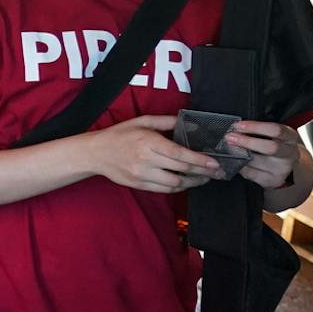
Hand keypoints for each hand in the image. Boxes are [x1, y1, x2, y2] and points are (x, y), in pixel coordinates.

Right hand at [83, 114, 221, 193]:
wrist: (95, 153)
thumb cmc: (119, 135)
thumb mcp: (142, 121)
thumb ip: (166, 121)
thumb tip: (187, 122)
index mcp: (148, 142)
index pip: (179, 154)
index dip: (199, 160)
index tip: (214, 162)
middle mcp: (145, 160)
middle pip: (181, 170)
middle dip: (202, 172)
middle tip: (217, 172)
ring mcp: (141, 175)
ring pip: (174, 183)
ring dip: (192, 182)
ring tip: (204, 178)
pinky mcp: (138, 184)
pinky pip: (163, 190)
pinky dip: (178, 187)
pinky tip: (186, 182)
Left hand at [227, 120, 302, 190]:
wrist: (284, 165)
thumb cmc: (274, 144)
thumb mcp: (273, 134)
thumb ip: (259, 130)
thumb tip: (236, 128)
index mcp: (290, 137)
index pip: (276, 130)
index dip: (256, 127)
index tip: (239, 126)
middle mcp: (289, 153)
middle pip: (270, 148)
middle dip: (247, 142)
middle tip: (230, 138)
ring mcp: (282, 169)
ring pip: (257, 162)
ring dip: (239, 155)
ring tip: (229, 149)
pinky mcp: (273, 180)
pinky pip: (251, 174)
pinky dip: (240, 167)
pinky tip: (235, 162)